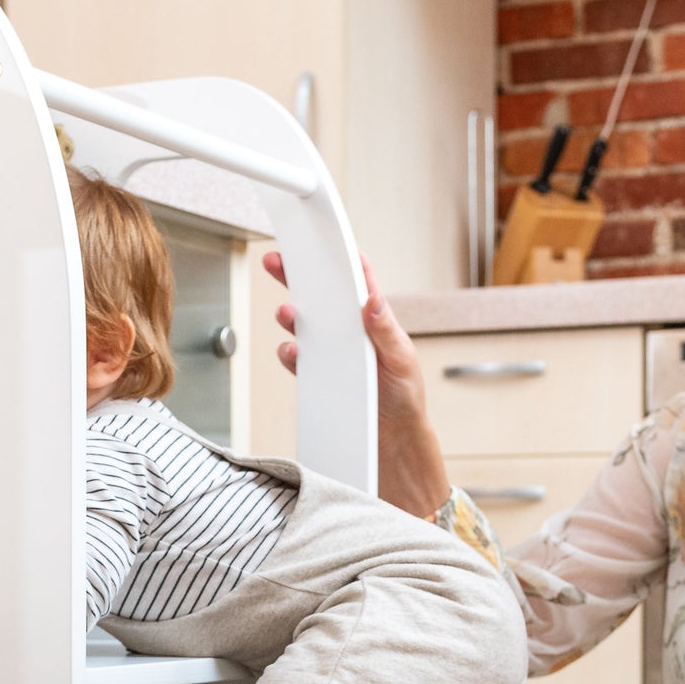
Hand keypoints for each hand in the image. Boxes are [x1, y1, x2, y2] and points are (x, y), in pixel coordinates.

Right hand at [263, 249, 450, 517]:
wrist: (393, 447)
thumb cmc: (406, 402)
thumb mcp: (402, 362)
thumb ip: (385, 331)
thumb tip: (371, 299)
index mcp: (377, 322)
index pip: (358, 280)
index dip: (342, 256)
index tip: (324, 235)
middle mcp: (354, 334)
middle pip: (324, 295)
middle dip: (301, 275)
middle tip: (278, 260)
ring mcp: (337, 355)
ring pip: (308, 325)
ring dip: (293, 316)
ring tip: (286, 312)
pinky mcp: (323, 377)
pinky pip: (300, 359)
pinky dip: (291, 354)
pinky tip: (290, 353)